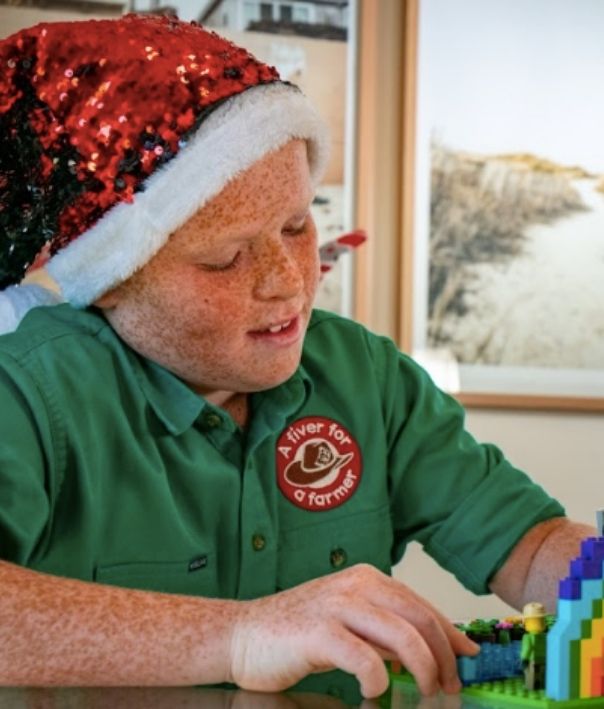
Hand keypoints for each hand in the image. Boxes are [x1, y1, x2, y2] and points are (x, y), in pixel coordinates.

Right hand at [227, 564, 478, 697]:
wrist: (243, 634)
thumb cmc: (295, 632)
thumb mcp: (349, 624)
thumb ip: (383, 632)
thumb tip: (428, 652)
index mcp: (366, 579)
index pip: (422, 605)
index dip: (451, 635)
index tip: (468, 658)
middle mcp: (355, 585)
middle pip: (420, 619)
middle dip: (444, 656)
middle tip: (449, 685)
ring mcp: (336, 606)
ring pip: (402, 636)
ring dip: (423, 670)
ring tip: (424, 692)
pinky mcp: (318, 632)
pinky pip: (365, 660)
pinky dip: (379, 680)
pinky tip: (373, 692)